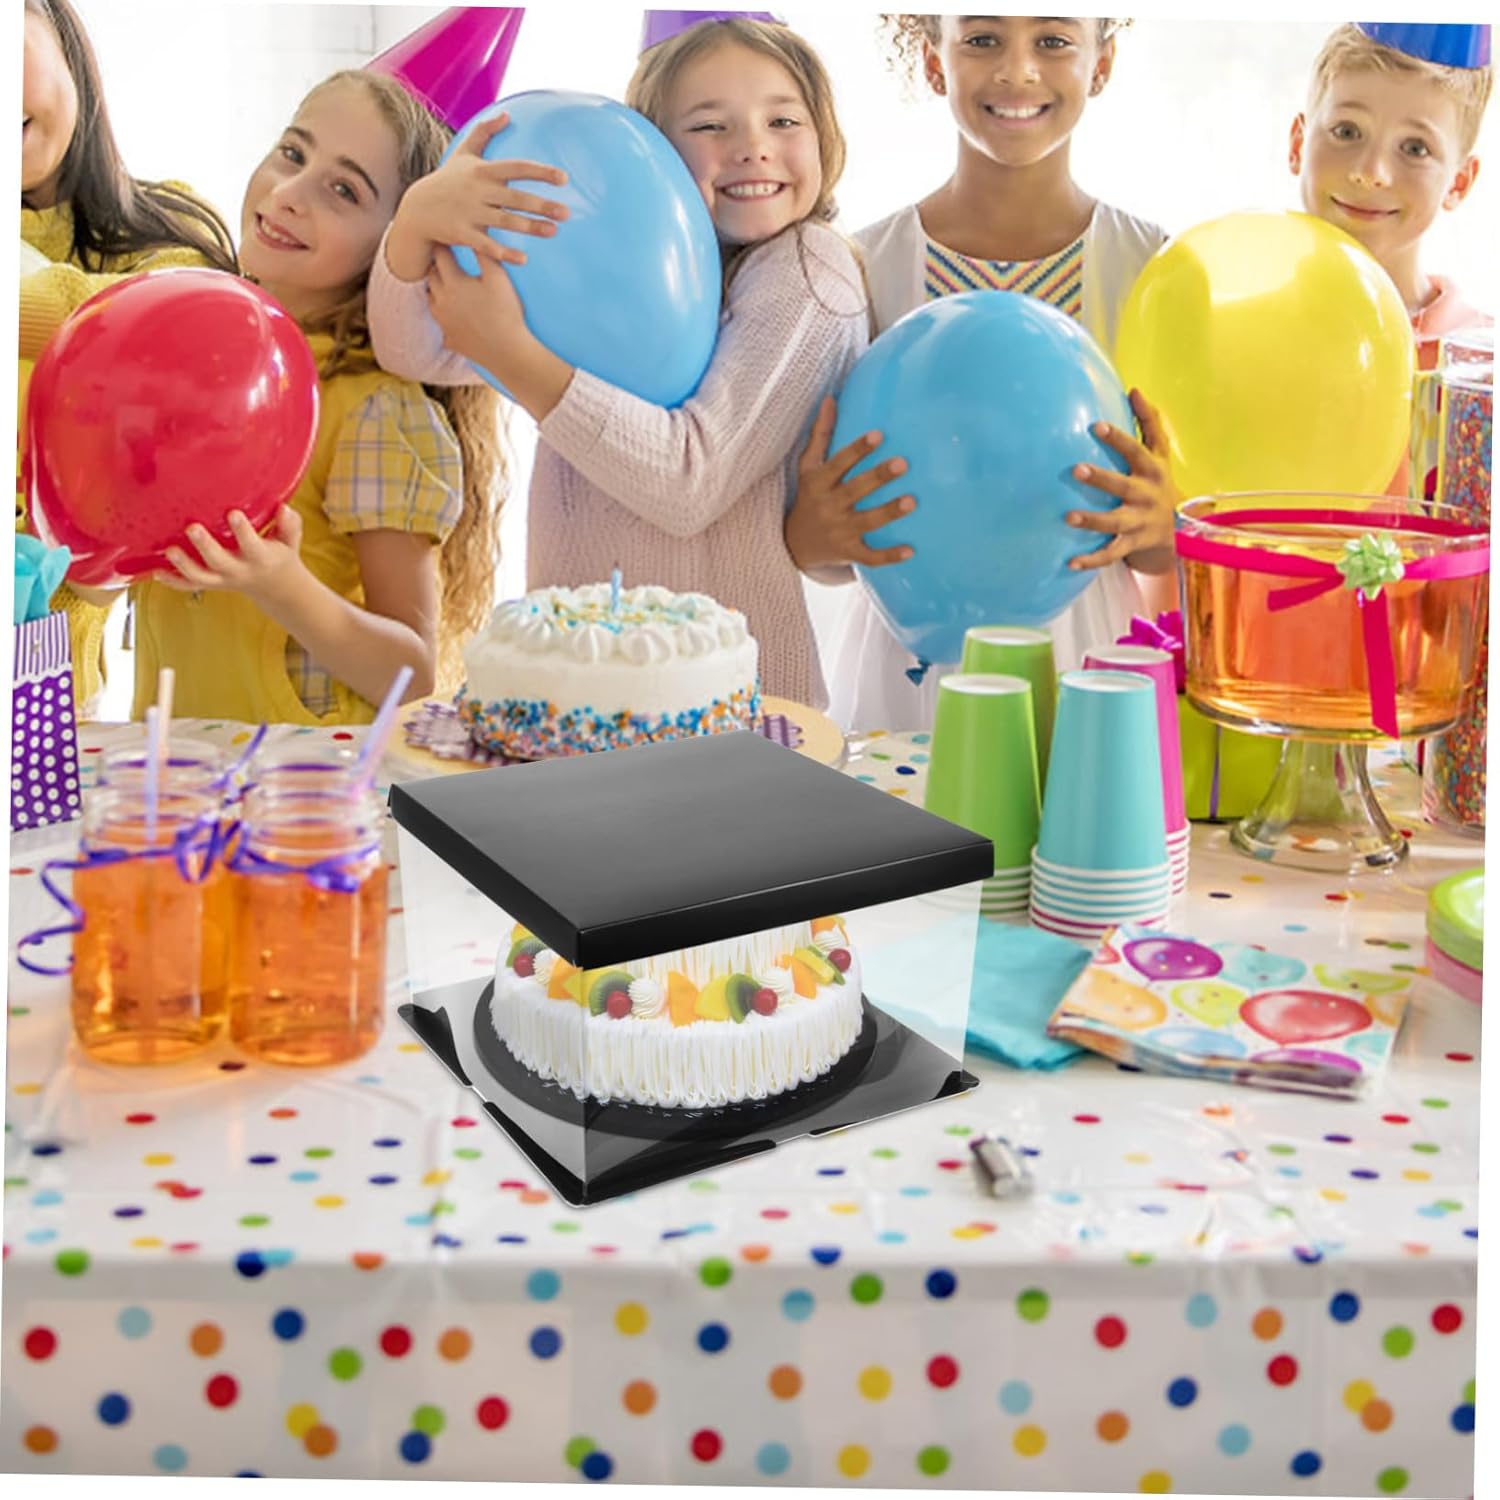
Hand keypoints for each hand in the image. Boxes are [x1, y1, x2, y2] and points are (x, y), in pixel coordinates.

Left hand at [154, 506, 305, 606]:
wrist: (275, 588)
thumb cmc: (279, 555)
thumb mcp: (290, 541)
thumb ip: (289, 525)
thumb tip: (284, 507)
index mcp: (260, 558)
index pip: (252, 545)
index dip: (243, 530)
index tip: (234, 513)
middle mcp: (239, 570)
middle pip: (219, 561)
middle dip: (205, 545)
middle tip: (192, 528)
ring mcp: (221, 578)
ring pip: (200, 576)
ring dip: (183, 565)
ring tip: (170, 550)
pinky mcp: (210, 583)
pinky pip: (189, 585)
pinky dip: (172, 581)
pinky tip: (156, 571)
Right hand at [384, 112, 568, 281]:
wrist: (417, 208)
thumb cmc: (446, 180)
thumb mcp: (463, 153)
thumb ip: (484, 132)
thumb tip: (507, 115)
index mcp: (483, 171)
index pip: (516, 168)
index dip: (540, 172)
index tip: (564, 178)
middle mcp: (478, 191)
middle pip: (515, 198)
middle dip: (541, 205)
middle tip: (567, 213)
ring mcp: (470, 213)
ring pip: (505, 222)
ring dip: (530, 228)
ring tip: (554, 231)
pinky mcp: (462, 234)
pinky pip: (487, 246)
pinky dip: (504, 253)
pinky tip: (523, 259)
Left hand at [427, 246, 529, 373]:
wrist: (507, 351)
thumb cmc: (505, 312)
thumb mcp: (498, 278)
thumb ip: (485, 254)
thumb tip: (479, 234)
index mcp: (452, 282)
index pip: (440, 255)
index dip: (444, 244)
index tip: (447, 237)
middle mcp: (441, 301)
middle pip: (431, 276)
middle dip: (437, 265)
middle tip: (444, 257)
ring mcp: (443, 322)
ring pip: (432, 300)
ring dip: (438, 290)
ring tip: (447, 284)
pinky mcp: (449, 339)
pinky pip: (442, 326)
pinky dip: (446, 318)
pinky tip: (454, 316)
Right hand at [785, 396, 916, 571]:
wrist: (795, 544)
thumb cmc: (808, 496)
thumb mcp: (807, 466)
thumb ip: (820, 434)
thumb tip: (830, 398)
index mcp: (819, 482)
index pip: (838, 463)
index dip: (857, 449)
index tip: (878, 434)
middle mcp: (829, 506)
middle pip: (855, 490)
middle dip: (878, 477)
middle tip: (903, 464)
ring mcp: (840, 531)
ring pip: (867, 522)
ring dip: (889, 512)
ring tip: (912, 502)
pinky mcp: (848, 552)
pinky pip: (870, 557)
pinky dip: (889, 557)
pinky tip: (911, 551)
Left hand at [1066, 389, 1179, 572]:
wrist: (1180, 529)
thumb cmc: (1159, 481)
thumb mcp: (1159, 453)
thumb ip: (1148, 421)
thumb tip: (1133, 388)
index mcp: (1152, 471)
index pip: (1136, 450)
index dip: (1118, 438)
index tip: (1096, 426)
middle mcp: (1146, 496)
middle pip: (1124, 486)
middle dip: (1102, 478)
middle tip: (1076, 469)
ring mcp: (1139, 522)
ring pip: (1115, 523)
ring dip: (1092, 521)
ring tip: (1068, 517)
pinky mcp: (1131, 545)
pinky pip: (1110, 554)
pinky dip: (1091, 560)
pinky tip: (1070, 562)